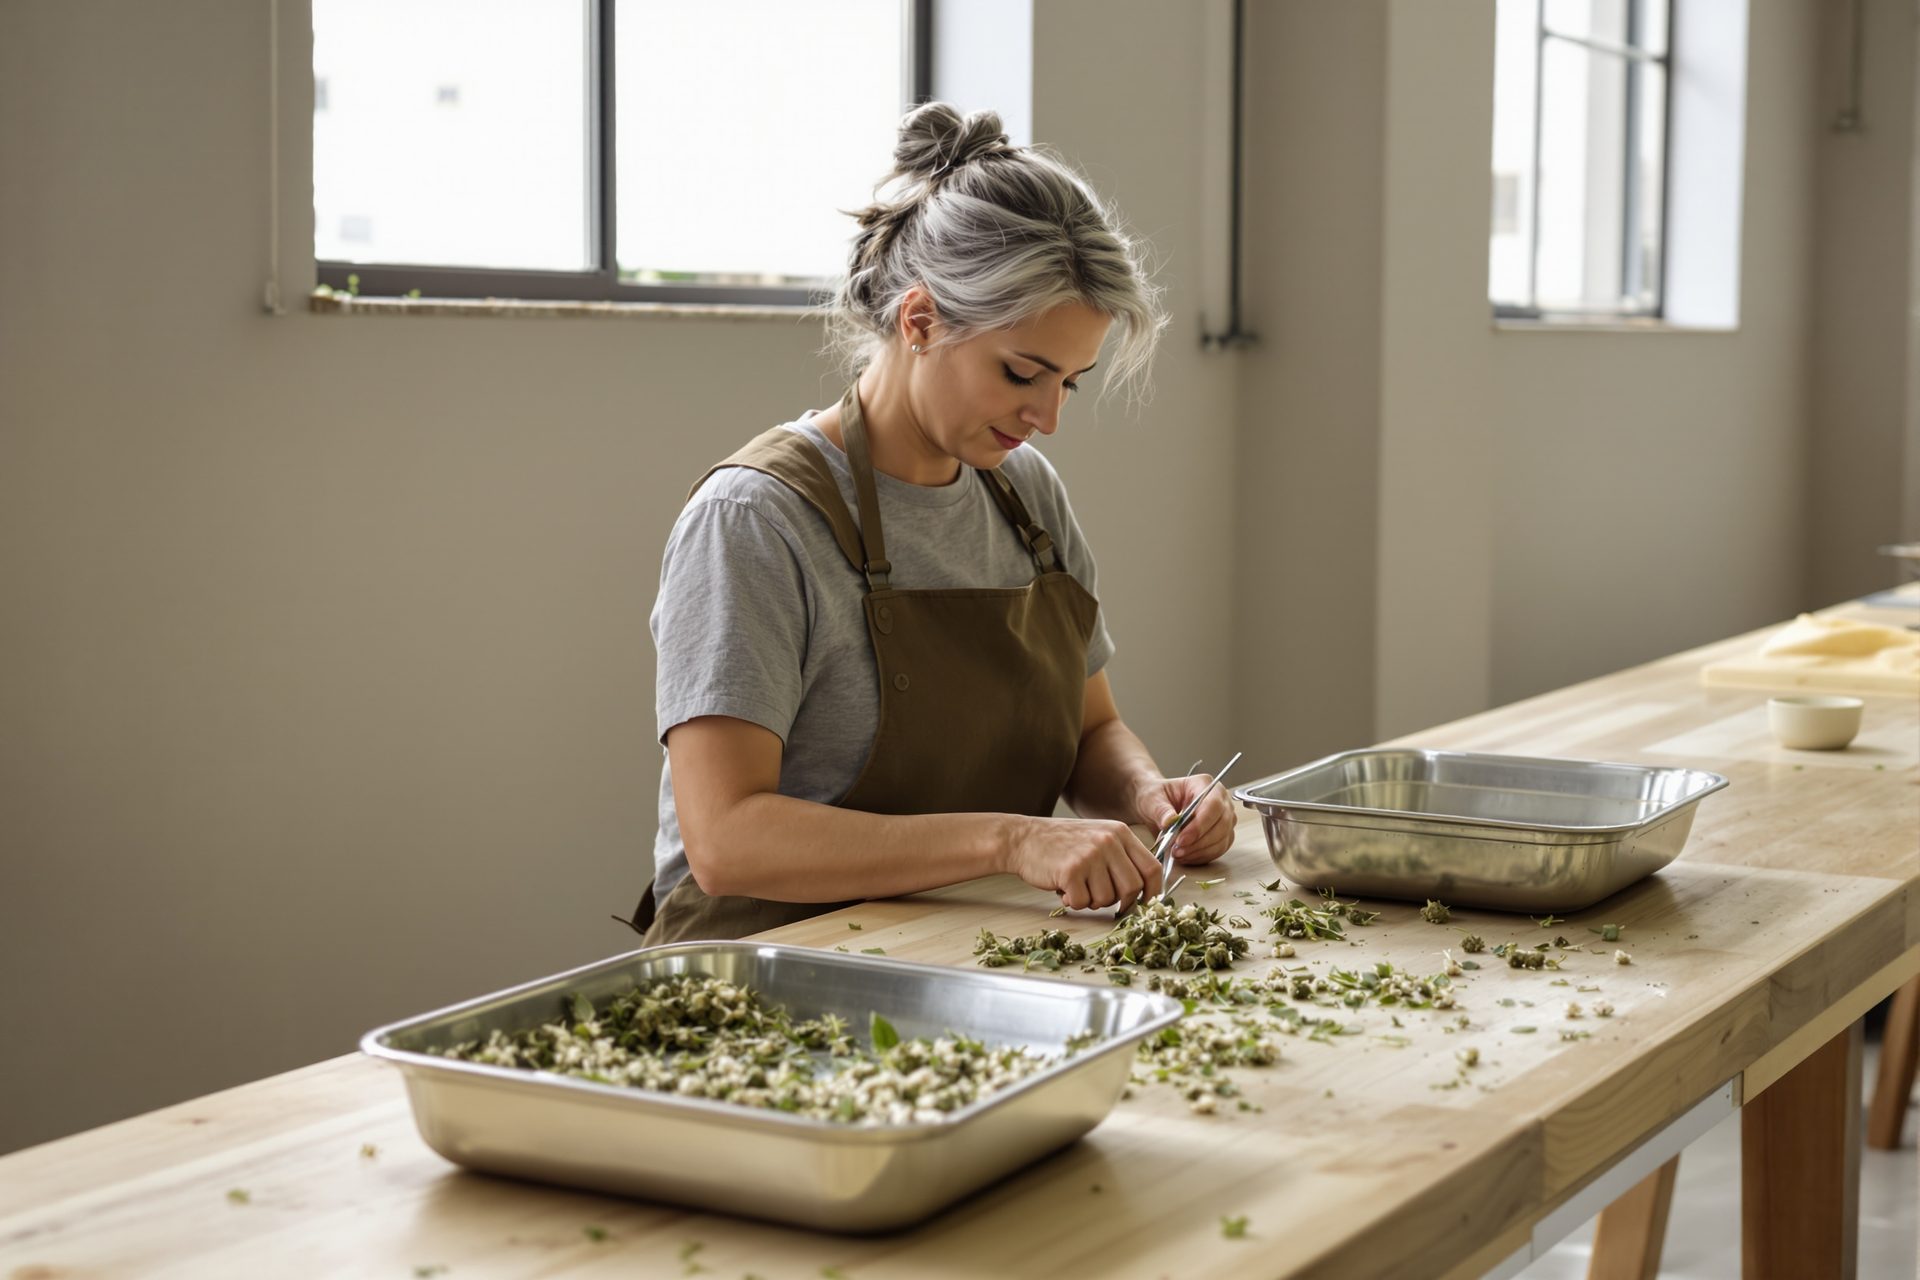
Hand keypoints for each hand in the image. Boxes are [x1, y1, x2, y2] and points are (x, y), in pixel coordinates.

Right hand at [1003, 817, 1163, 911]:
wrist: (1022, 838)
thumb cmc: (1060, 843)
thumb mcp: (1098, 838)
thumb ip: (1121, 858)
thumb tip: (1143, 891)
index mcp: (1120, 832)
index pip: (1152, 868)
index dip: (1152, 892)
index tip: (1145, 903)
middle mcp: (1108, 841)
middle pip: (1132, 887)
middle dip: (1120, 902)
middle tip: (1102, 900)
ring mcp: (1090, 855)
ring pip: (1108, 898)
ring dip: (1092, 901)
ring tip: (1077, 887)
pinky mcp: (1071, 870)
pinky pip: (1083, 902)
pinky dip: (1074, 902)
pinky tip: (1063, 888)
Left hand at [1138, 771, 1235, 865]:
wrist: (1156, 805)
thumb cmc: (1157, 796)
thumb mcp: (1152, 799)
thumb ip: (1161, 810)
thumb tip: (1170, 821)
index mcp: (1204, 784)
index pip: (1213, 804)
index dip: (1200, 825)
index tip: (1181, 839)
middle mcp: (1220, 800)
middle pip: (1222, 823)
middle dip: (1199, 841)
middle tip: (1178, 850)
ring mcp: (1223, 818)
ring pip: (1222, 839)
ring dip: (1200, 851)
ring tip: (1178, 853)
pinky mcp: (1221, 834)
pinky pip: (1218, 849)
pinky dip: (1201, 856)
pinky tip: (1185, 856)